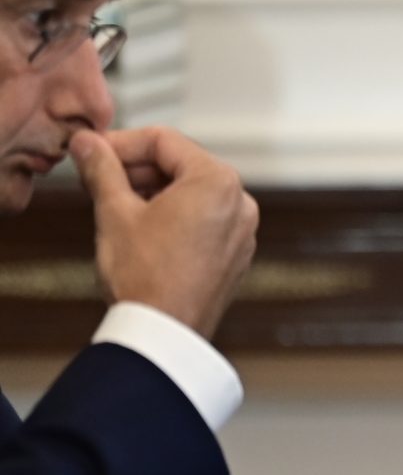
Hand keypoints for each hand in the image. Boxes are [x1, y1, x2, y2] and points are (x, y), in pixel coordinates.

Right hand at [71, 126, 259, 336]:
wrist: (162, 333)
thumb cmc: (145, 276)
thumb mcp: (115, 212)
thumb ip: (102, 170)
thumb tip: (89, 144)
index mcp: (217, 182)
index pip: (164, 141)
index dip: (121, 143)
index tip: (92, 151)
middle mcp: (240, 203)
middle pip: (181, 165)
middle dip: (136, 168)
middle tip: (97, 177)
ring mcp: (242, 231)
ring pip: (192, 194)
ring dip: (152, 191)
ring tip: (114, 203)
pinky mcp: (235, 255)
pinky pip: (203, 221)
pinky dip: (173, 216)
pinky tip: (141, 228)